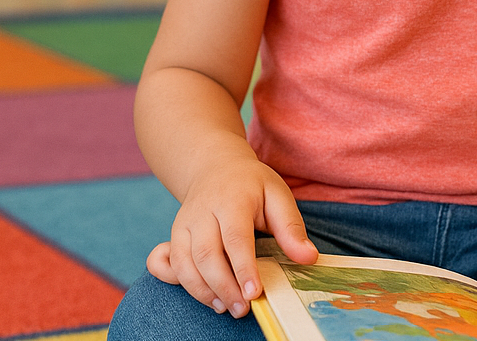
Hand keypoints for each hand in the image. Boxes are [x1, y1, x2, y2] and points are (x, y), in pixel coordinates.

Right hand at [146, 156, 317, 316]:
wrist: (216, 167)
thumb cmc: (252, 185)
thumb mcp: (277, 195)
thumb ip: (291, 227)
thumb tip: (308, 258)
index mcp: (232, 199)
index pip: (236, 237)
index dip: (244, 268)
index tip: (255, 292)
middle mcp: (203, 211)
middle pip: (207, 254)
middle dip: (224, 286)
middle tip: (243, 309)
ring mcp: (184, 223)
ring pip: (186, 263)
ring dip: (203, 291)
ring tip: (226, 307)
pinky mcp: (173, 235)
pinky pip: (168, 264)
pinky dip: (180, 283)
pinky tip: (202, 296)